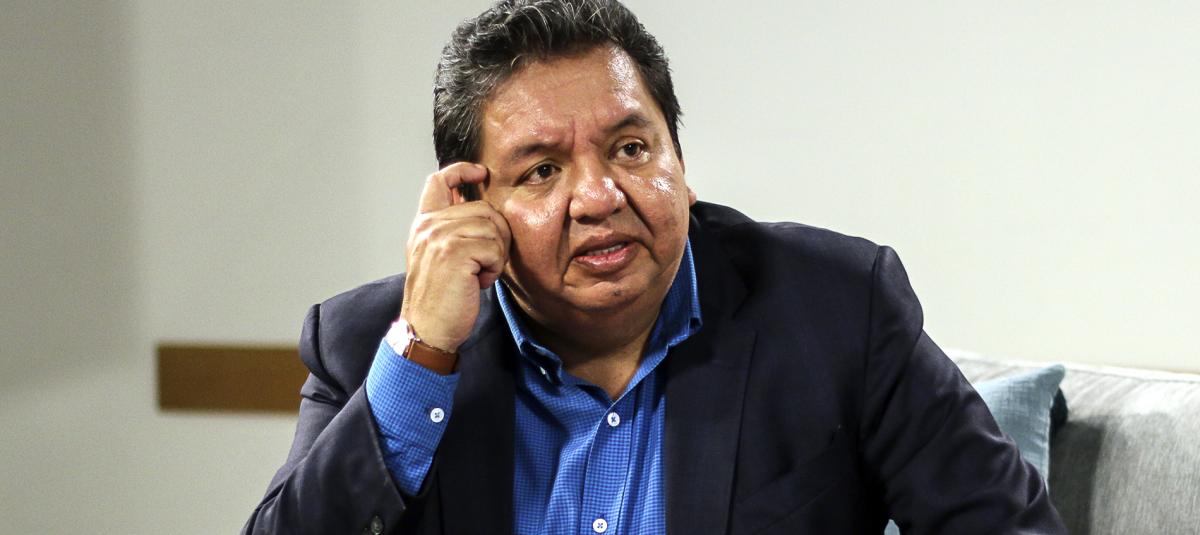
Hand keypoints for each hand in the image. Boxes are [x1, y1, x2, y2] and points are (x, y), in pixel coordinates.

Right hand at [399, 163, 510, 351]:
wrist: (427, 330)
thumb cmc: (441, 298)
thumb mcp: (440, 256)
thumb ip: (453, 230)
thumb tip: (484, 210)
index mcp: (423, 224)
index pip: (439, 181)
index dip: (462, 170)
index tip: (481, 172)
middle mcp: (428, 225)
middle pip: (483, 207)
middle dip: (495, 235)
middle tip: (483, 262)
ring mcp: (440, 236)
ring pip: (493, 227)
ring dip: (495, 255)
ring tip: (477, 274)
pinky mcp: (454, 252)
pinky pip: (495, 248)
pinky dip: (494, 268)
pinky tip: (478, 282)